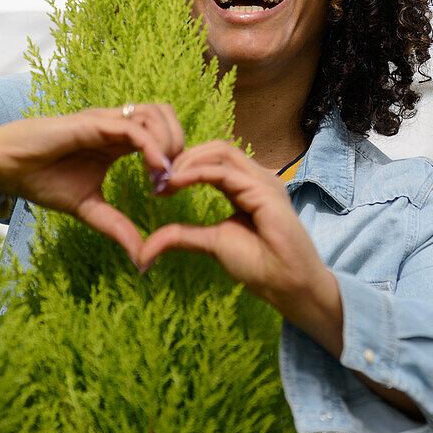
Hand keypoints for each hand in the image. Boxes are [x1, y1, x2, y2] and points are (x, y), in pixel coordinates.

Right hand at [0, 103, 183, 265]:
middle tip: (172, 179)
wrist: (5, 168)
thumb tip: (142, 259)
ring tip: (162, 176)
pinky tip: (155, 172)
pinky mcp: (92, 123)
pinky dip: (152, 147)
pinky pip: (133, 128)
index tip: (167, 191)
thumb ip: (117, 227)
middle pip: (167, 115)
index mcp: (118, 141)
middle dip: (180, 144)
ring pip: (156, 114)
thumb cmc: (42, 180)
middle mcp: (116, 125)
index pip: (163, 132)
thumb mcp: (89, 209)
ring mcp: (105, 121)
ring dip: (169, 143)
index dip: (175, 157)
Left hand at [137, 141, 343, 355]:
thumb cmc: (260, 265)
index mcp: (246, 186)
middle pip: (216, 148)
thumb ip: (180, 237)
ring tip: (164, 180)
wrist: (287, 285)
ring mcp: (263, 181)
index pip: (213, 159)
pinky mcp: (265, 191)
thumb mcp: (210, 243)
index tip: (157, 185)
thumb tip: (144, 249)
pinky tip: (176, 183)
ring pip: (220, 151)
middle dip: (182, 157)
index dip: (183, 165)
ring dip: (187, 161)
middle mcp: (256, 178)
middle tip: (156, 179)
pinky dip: (196, 173)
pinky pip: (224, 171)